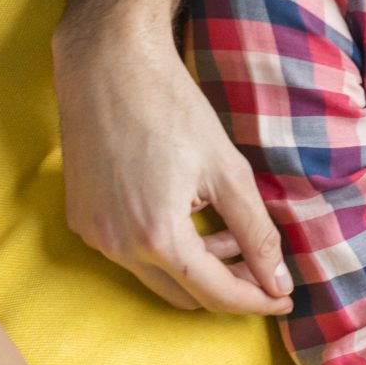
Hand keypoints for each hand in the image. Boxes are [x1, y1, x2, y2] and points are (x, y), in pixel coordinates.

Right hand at [56, 17, 292, 315]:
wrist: (108, 64)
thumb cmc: (171, 107)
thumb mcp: (227, 171)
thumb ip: (256, 233)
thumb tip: (278, 282)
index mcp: (158, 237)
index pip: (216, 295)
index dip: (257, 300)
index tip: (284, 298)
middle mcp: (119, 247)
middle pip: (186, 296)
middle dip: (228, 286)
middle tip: (262, 264)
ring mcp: (94, 235)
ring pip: (157, 276)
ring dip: (197, 265)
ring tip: (227, 232)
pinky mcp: (81, 219)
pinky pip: (130, 253)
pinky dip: (163, 247)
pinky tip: (186, 213)